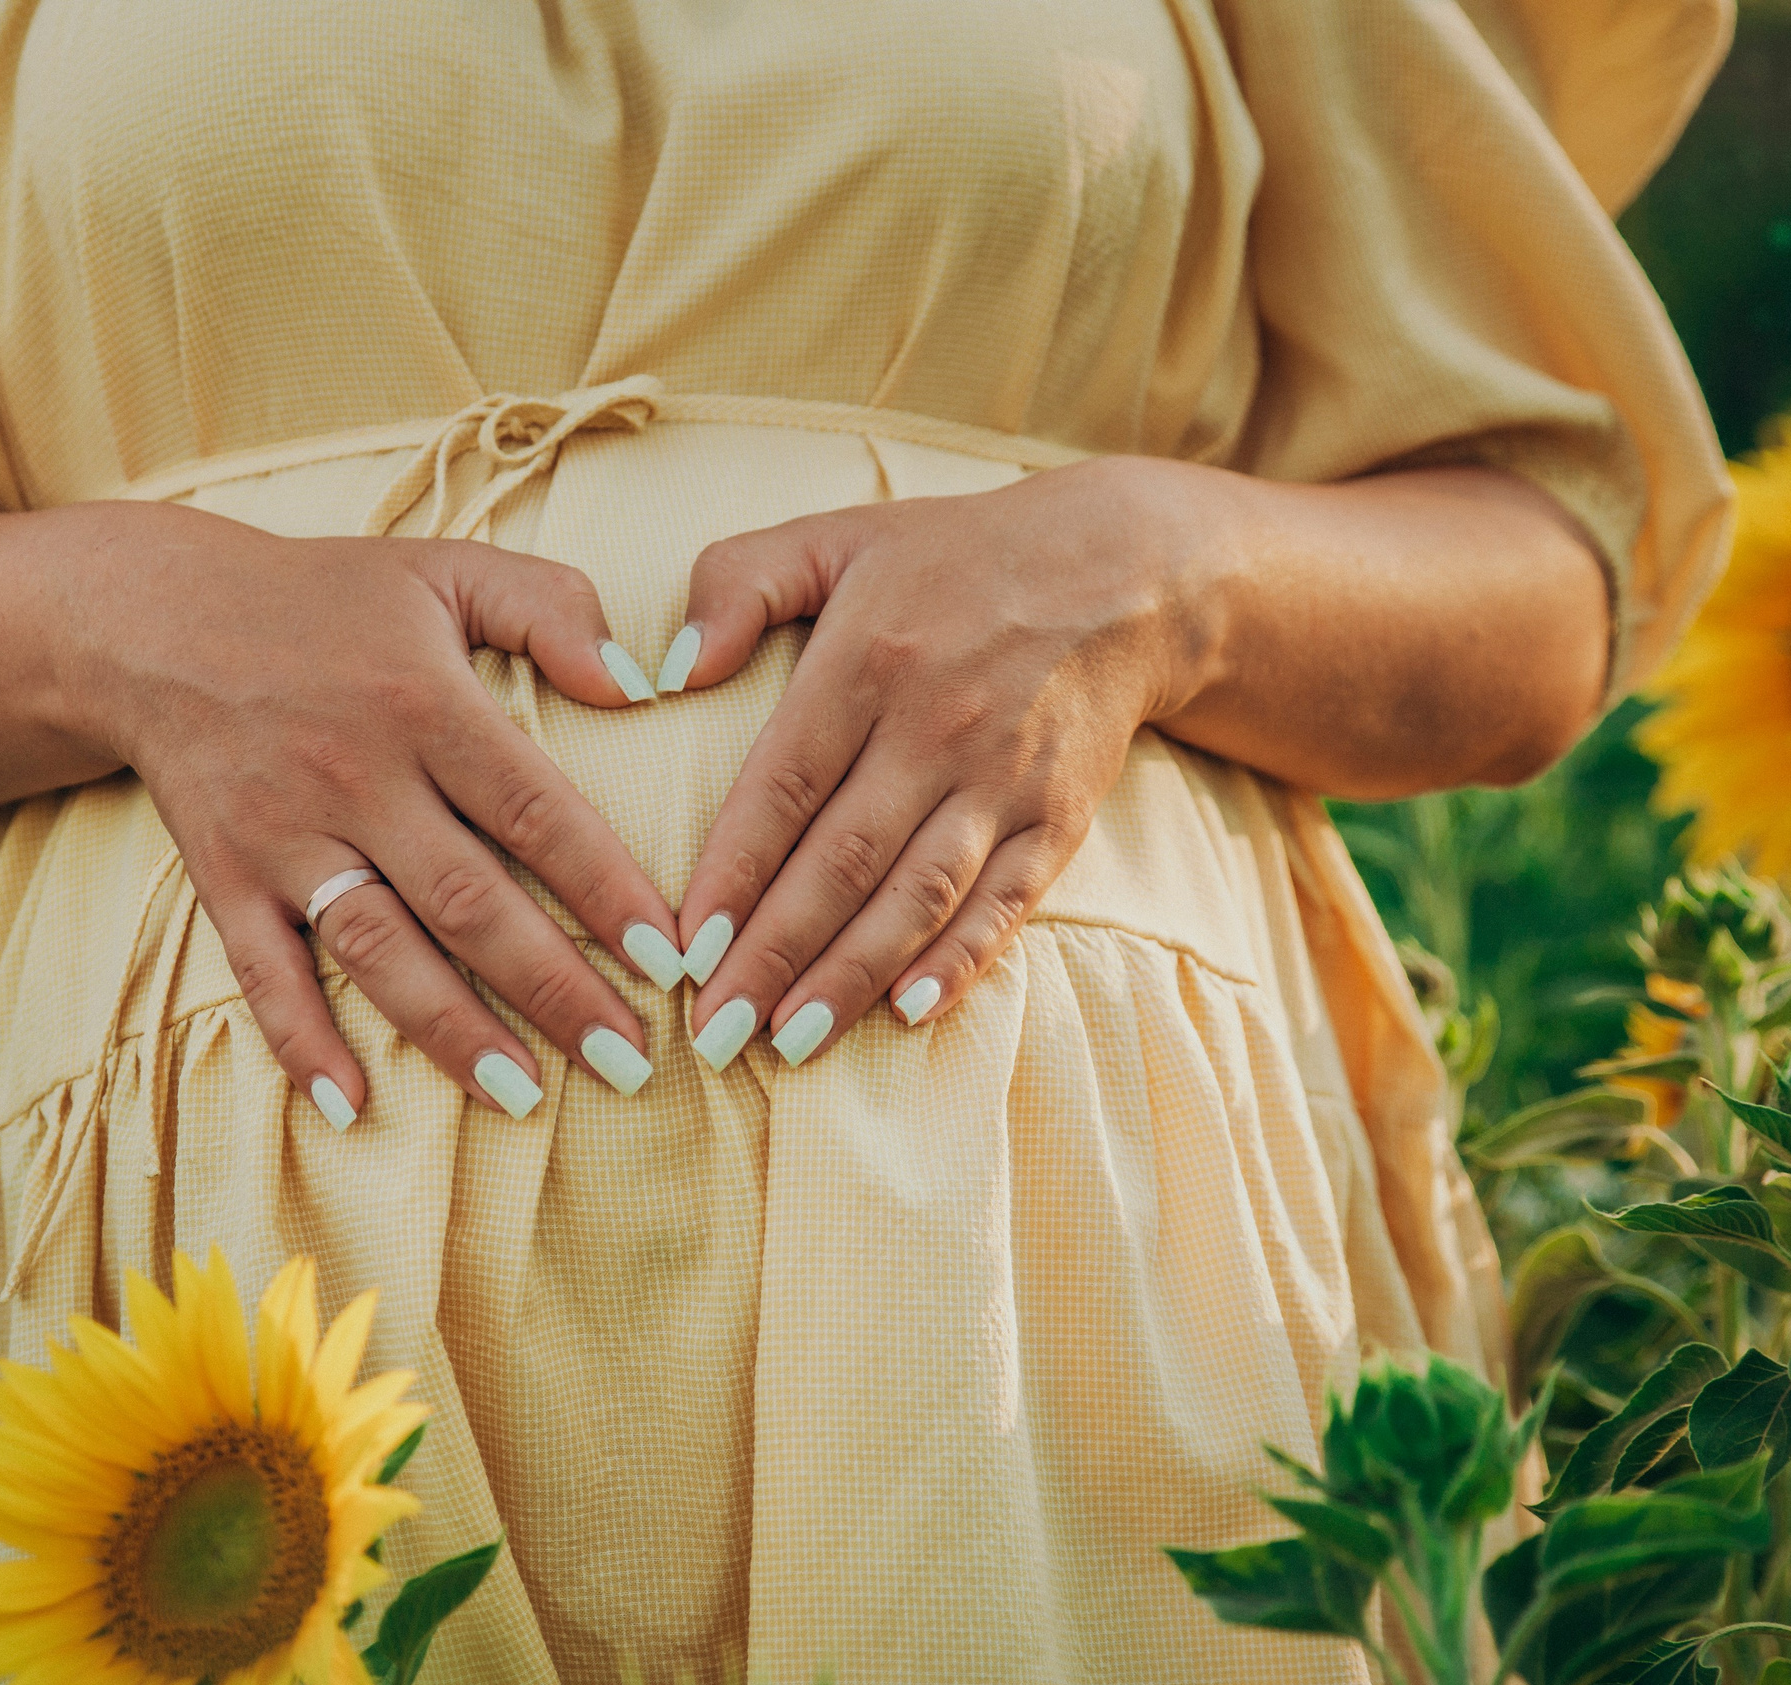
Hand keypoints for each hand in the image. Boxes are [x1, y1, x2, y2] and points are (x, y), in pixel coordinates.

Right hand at [63, 502, 686, 1122]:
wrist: (154, 617)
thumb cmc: (327, 597)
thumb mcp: (447, 566)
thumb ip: (553, 608)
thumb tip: (642, 686)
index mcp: (425, 704)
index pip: (536, 814)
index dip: (607, 892)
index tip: (671, 959)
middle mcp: (356, 777)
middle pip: (469, 904)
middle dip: (554, 991)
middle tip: (630, 1061)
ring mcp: (284, 835)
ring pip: (378, 950)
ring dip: (451, 1032)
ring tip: (525, 1098)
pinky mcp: (225, 875)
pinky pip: (263, 972)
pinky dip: (301, 1042)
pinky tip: (353, 1106)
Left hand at [668, 458, 1218, 1066]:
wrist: (1122, 573)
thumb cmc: (952, 560)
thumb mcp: (836, 535)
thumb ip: (738, 581)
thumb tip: (667, 668)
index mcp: (868, 661)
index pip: (784, 786)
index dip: (732, 873)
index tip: (682, 947)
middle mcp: (936, 727)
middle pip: (843, 860)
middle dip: (773, 955)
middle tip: (715, 1035)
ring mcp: (1005, 779)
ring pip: (918, 895)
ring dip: (853, 975)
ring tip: (792, 1042)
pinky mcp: (1059, 819)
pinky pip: (1005, 902)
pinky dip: (960, 961)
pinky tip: (909, 1012)